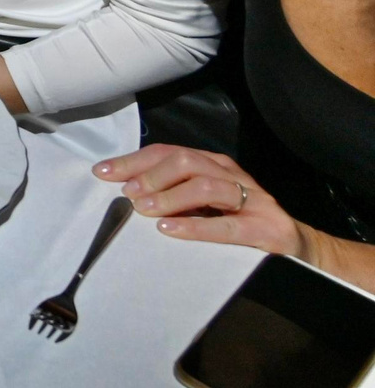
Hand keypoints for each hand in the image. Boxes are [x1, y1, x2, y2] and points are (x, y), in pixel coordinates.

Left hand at [96, 145, 307, 256]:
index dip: (133, 161)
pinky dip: (196, 226)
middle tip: (128, 194)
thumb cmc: (241, 223)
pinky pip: (228, 225)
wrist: (299, 248)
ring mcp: (252, 200)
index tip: (102, 172)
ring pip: (206, 185)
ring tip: (144, 209)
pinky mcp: (267, 229)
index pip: (168, 153)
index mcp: (214, 165)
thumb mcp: (206, 204)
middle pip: (186, 161)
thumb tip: (127, 193)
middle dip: (151, 175)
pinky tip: (171, 230)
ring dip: (170, 196)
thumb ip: (176, 195)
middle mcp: (232, 175)